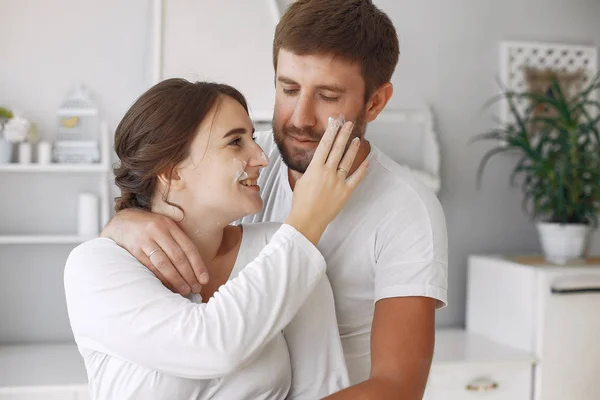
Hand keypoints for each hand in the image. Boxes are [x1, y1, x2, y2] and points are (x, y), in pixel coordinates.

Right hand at [101, 209, 208, 295]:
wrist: (121, 222)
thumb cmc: (148, 228)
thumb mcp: (164, 226)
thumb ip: (177, 240)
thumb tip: (194, 265)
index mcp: (170, 225)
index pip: (188, 247)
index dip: (198, 265)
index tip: (205, 279)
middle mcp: (159, 231)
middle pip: (178, 257)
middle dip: (189, 275)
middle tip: (196, 289)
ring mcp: (145, 240)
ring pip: (164, 263)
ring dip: (176, 280)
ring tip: (185, 291)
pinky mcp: (134, 249)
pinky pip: (150, 267)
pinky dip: (160, 278)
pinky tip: (167, 287)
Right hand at [285, 118, 368, 244]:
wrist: (307, 219)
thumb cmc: (301, 202)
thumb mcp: (301, 182)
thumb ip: (308, 172)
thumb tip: (312, 167)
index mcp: (315, 168)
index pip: (324, 145)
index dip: (331, 132)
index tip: (335, 123)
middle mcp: (327, 172)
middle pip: (337, 149)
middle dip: (343, 134)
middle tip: (348, 124)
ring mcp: (338, 182)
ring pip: (347, 161)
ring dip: (352, 148)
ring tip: (357, 139)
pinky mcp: (345, 192)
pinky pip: (356, 178)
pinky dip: (362, 170)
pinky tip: (367, 162)